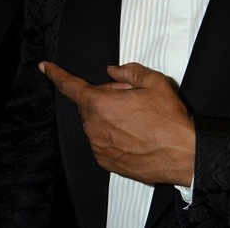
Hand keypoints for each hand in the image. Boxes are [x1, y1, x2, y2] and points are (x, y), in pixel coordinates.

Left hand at [39, 61, 194, 185]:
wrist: (184, 155)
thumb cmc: (170, 121)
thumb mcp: (154, 82)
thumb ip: (129, 71)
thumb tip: (114, 70)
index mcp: (101, 103)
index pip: (70, 85)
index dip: (56, 74)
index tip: (45, 68)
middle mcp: (95, 126)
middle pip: (90, 104)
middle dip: (105, 97)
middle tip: (131, 99)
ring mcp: (99, 146)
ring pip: (96, 123)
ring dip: (110, 118)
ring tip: (138, 121)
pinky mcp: (106, 162)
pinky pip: (102, 141)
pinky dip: (113, 136)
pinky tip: (135, 136)